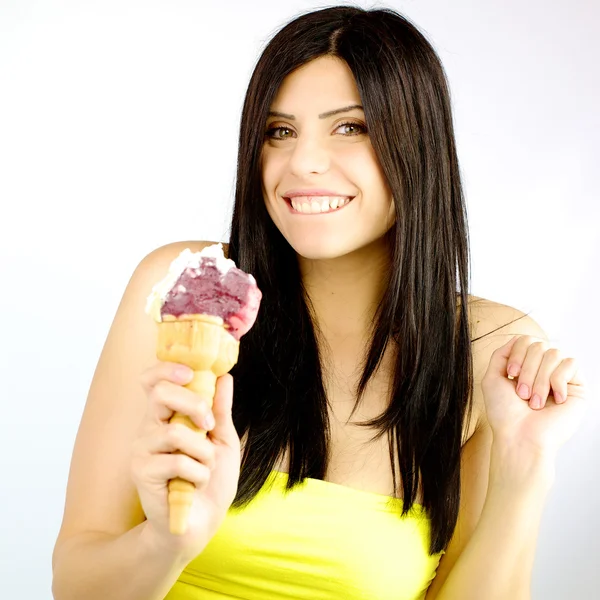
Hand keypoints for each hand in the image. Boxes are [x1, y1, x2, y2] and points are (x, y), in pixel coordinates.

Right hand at [131, 362, 240, 561]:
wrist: (202, 522)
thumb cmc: (211, 480)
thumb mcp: (223, 440)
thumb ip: (221, 410)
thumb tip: (225, 377)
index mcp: (166, 415)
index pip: (152, 381)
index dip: (166, 369)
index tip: (190, 374)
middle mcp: (149, 427)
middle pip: (161, 393)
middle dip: (194, 405)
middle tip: (209, 426)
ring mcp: (142, 449)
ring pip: (176, 433)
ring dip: (204, 453)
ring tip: (205, 468)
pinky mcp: (142, 472)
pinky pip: (178, 461)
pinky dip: (199, 473)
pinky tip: (195, 484)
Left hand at [481, 335, 587, 456]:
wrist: (520, 437)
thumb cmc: (505, 413)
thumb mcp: (492, 378)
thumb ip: (502, 354)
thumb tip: (518, 337)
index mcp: (526, 366)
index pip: (526, 339)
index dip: (518, 353)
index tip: (511, 374)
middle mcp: (544, 369)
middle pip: (540, 345)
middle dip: (528, 369)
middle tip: (522, 394)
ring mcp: (562, 377)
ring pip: (554, 353)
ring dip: (540, 379)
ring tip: (535, 401)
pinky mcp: (578, 387)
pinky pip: (571, 364)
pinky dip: (558, 382)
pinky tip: (555, 400)